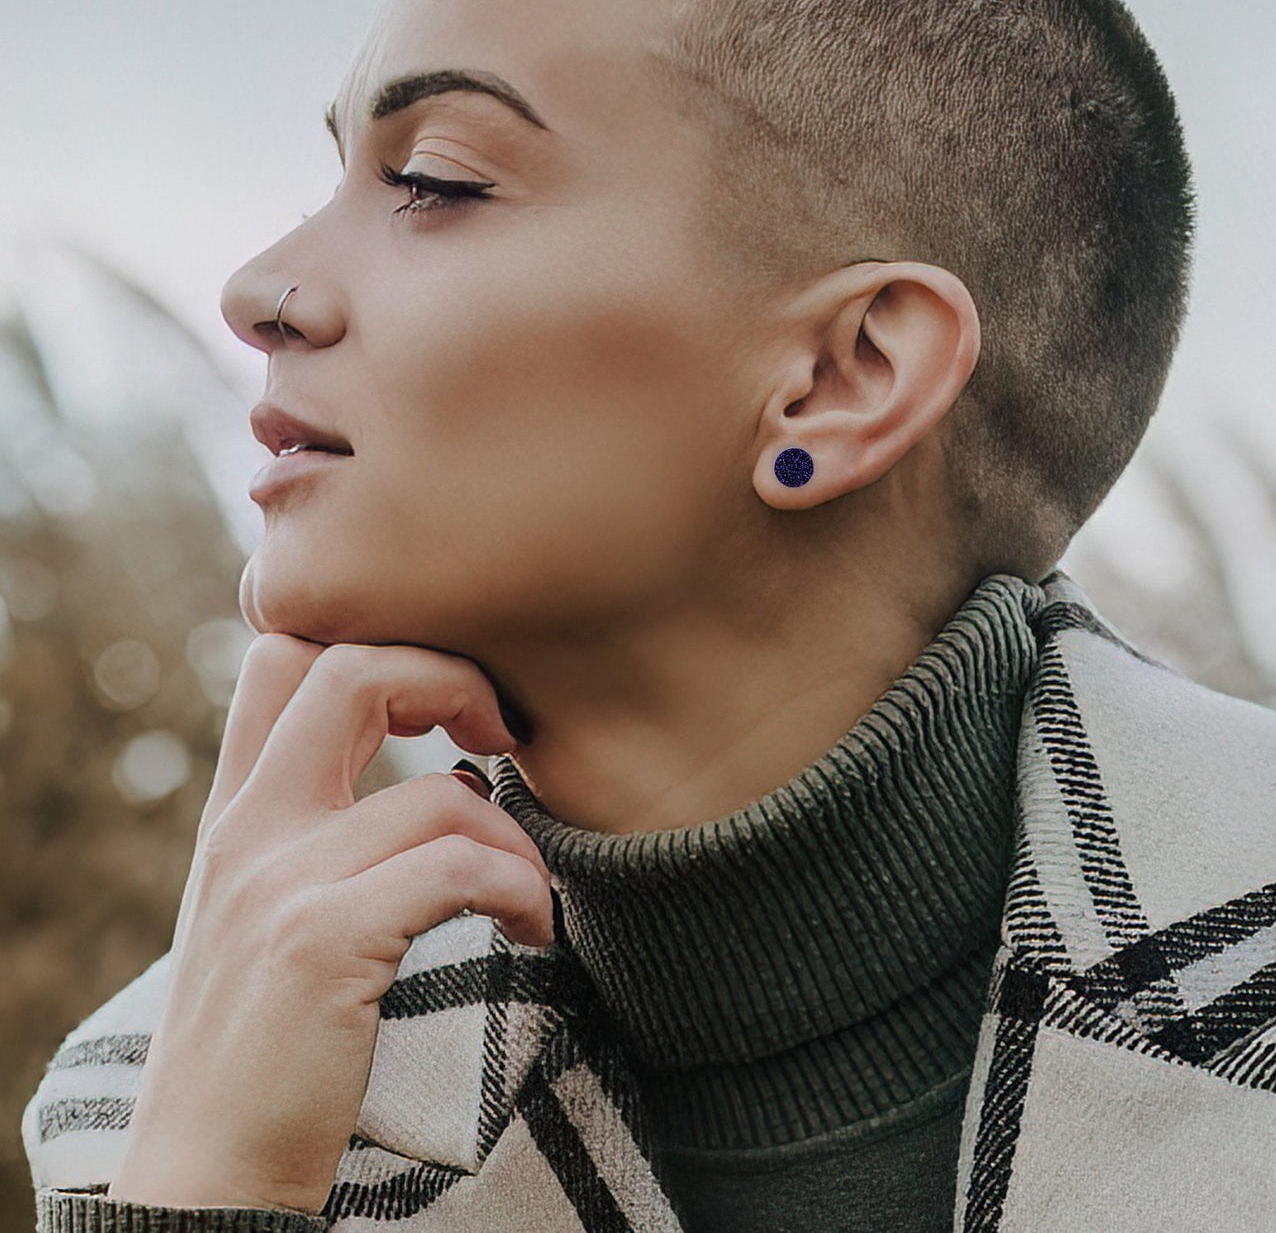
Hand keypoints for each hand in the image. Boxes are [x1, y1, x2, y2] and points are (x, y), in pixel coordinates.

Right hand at [106, 634, 553, 1213]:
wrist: (206, 1177)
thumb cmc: (263, 1041)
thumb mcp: (263, 909)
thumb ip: (316, 828)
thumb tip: (439, 773)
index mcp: (236, 813)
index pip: (282, 655)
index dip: (374, 638)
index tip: (441, 700)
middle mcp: (247, 829)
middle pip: (350, 670)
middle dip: (451, 676)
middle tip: (502, 732)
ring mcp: (280, 882)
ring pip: (443, 793)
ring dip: (519, 840)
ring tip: (531, 895)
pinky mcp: (323, 944)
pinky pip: (459, 868)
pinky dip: (521, 891)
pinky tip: (530, 932)